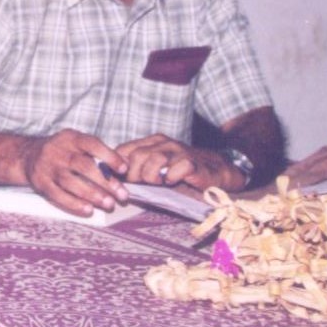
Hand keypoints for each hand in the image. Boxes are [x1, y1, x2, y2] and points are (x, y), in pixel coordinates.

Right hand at [17, 129, 130, 216]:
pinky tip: (88, 210)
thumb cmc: (63, 151)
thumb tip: (126, 164)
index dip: (109, 156)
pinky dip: (74, 204)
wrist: (28, 155)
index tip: (124, 169)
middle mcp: (57, 151)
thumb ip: (100, 152)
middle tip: (122, 195)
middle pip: (83, 166)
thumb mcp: (78, 144)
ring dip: (92, 194)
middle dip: (105, 181)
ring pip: (70, 182)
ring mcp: (47, 167)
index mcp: (70, 138)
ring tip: (109, 204)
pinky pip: (58, 195)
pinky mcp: (41, 183)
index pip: (91, 144)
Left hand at [117, 134, 244, 191]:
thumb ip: (136, 170)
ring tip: (157, 183)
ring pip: (155, 158)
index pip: (124, 149)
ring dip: (151, 175)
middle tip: (139, 184)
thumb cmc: (180, 174)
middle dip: (133, 174)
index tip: (118, 180)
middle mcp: (163, 143)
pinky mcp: (193, 162)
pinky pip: (178, 167)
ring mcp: (178, 151)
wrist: (214, 173)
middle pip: (137, 155)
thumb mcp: (155, 171)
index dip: (117, 166)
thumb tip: (112, 178)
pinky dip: (172, 177)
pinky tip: (173, 182)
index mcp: (150, 143)